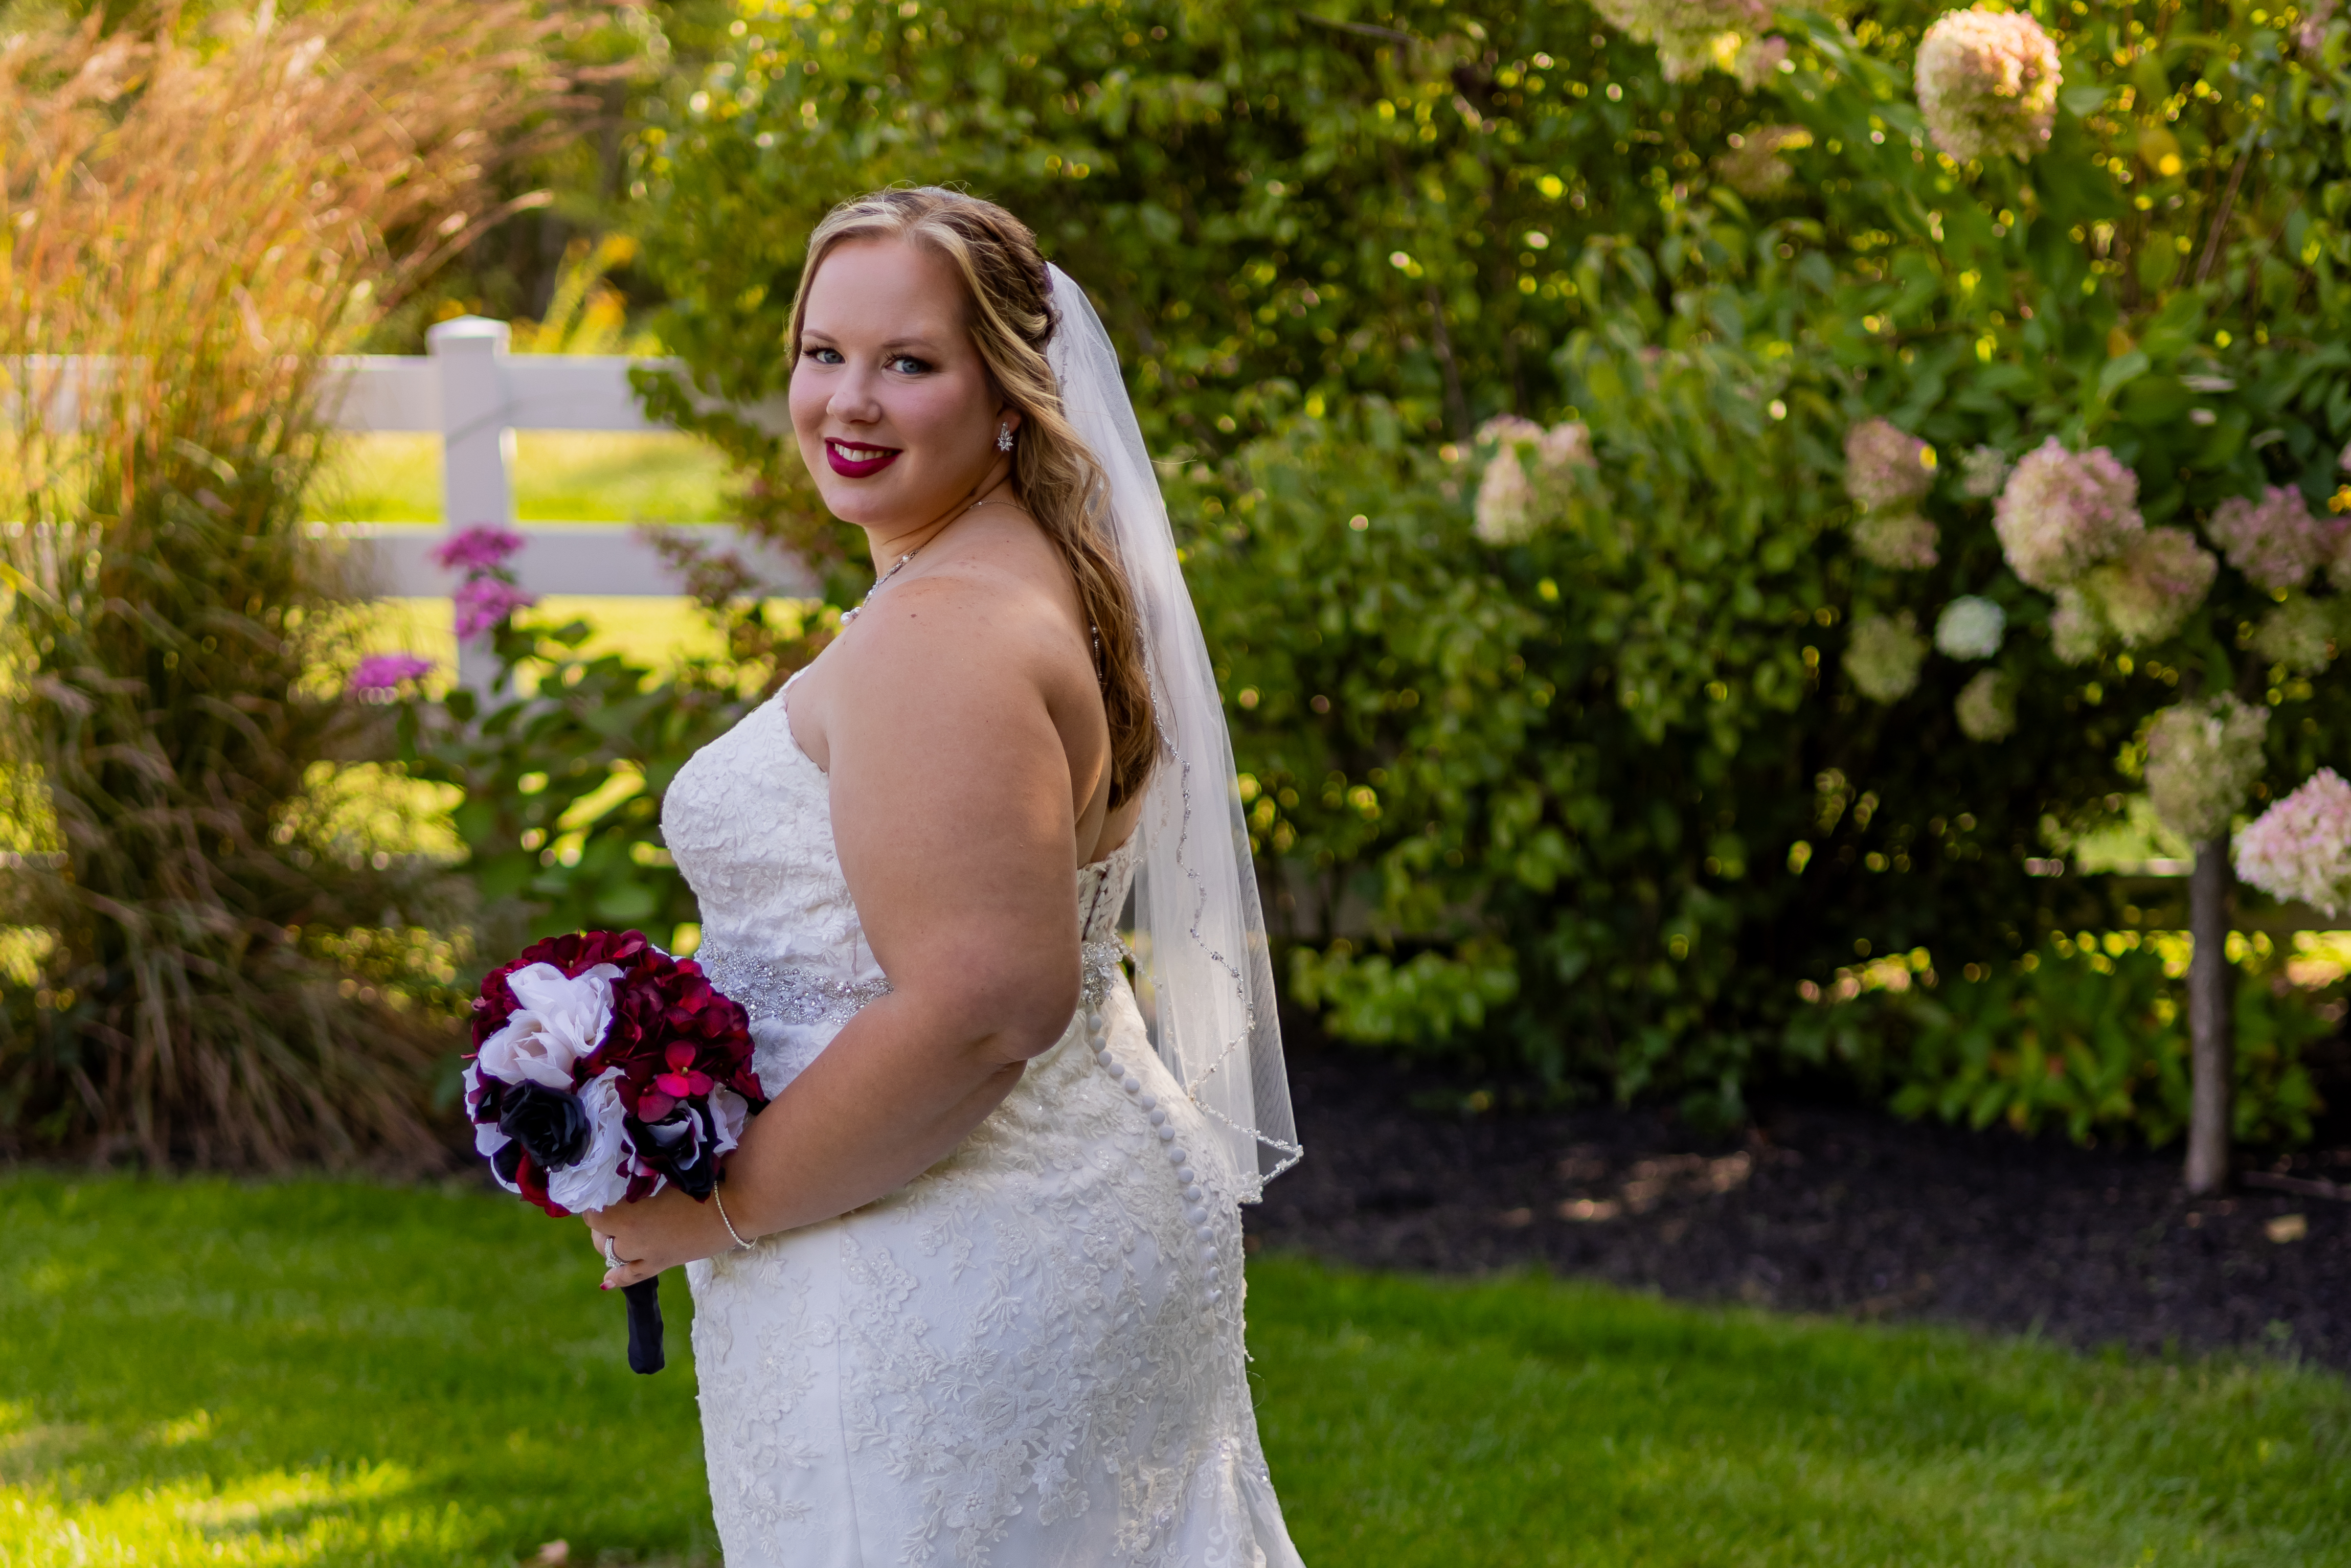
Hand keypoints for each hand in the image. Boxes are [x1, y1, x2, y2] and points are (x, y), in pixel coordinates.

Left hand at [582, 1183, 725, 1289]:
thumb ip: (644, 1179)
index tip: (598, 1193)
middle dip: (601, 1225)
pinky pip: (635, 1275)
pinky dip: (619, 1278)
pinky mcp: (665, 1263)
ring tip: (614, 1232)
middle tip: (611, 1207)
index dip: (593, 1205)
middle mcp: (634, 1242)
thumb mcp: (667, 1174)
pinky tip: (607, 1282)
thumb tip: (629, 1173)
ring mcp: (650, 1256)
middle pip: (602, 1239)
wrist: (736, 1207)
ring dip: (611, 1244)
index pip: (595, 1217)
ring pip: (615, 1258)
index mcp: (630, 1218)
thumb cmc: (703, 1181)